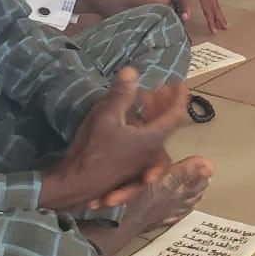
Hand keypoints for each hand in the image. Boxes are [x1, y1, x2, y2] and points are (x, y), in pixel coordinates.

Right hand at [41, 69, 188, 211]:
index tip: (178, 83)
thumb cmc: (94, 149)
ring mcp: (140, 160)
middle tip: (157, 88)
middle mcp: (151, 151)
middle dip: (164, 103)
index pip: (176, 115)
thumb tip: (131, 70)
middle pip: (166, 124)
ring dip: (151, 114)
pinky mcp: (127, 165)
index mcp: (153, 139)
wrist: (75, 185)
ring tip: (140, 99)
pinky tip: (126, 118)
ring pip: (154, 133)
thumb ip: (121, 93)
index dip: (179, 97)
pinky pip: (142, 141)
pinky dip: (140, 126)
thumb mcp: (106, 116)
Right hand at [76, 0, 168, 17]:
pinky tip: (160, 15)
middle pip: (158, 14)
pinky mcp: (127, 23)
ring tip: (176, 12)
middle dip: (172, 12)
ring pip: (152, 19)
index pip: (159, 3)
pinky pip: (144, 20)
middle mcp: (133, 12)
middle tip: (184, 10)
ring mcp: (130, 19)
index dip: (172, 0)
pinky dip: (154, 18)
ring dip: (164, 16)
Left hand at [167, 0, 227, 32]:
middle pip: (215, 5)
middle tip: (225, 28)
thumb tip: (186, 17)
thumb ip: (183, 1)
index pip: (208, 7)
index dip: (211, 20)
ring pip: (214, 0)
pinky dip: (214, 4)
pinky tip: (213, 7)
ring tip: (222, 20)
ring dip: (218, 11)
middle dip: (219, 17)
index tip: (214, 30)